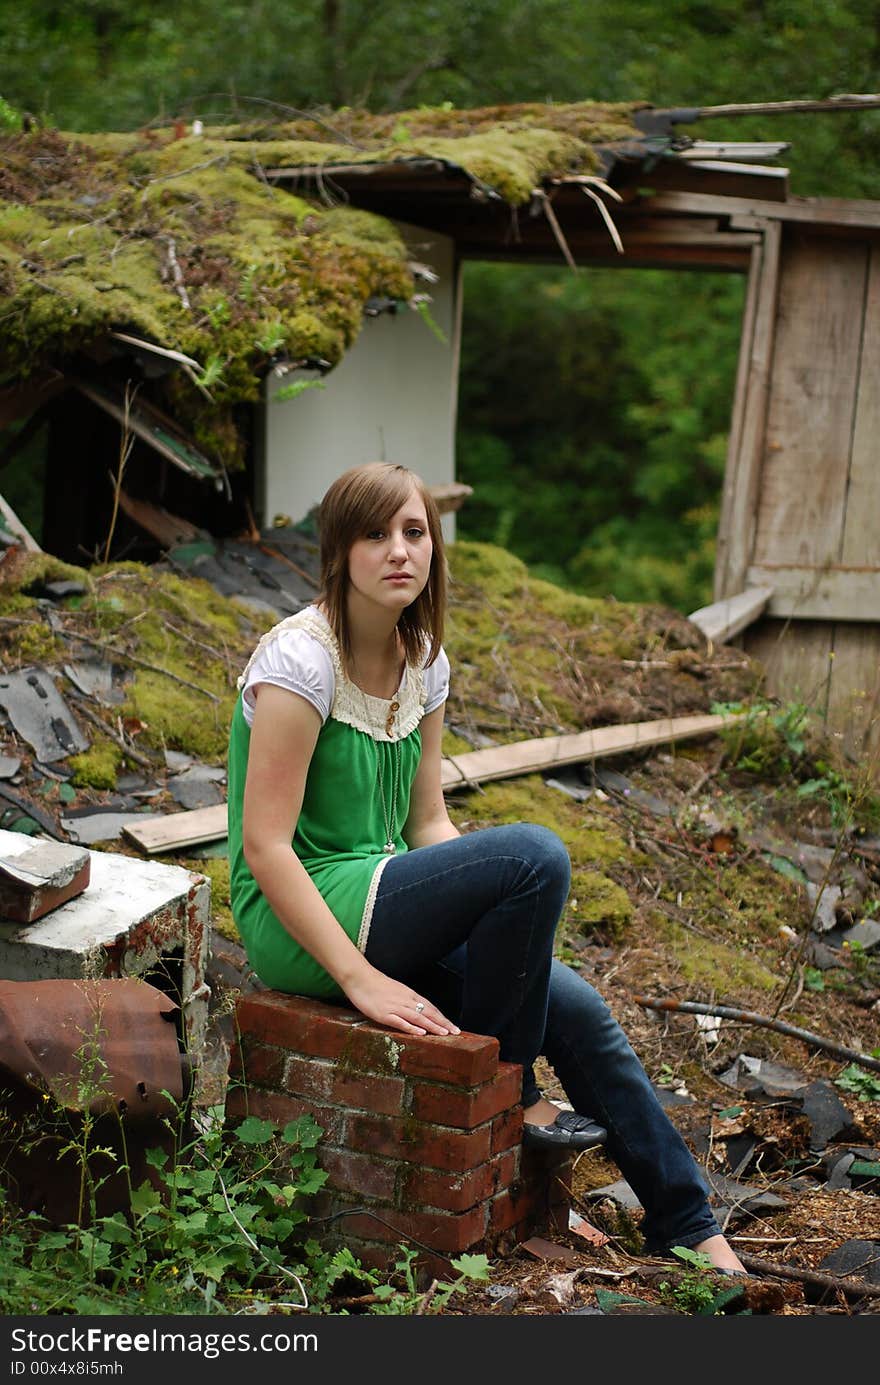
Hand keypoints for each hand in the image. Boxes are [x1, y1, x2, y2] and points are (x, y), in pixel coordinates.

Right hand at [345, 968, 459, 1036]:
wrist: (360, 978)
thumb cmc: (376, 984)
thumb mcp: (396, 990)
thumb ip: (407, 1000)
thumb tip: (418, 1010)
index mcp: (409, 995)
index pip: (430, 1007)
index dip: (442, 1017)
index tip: (452, 1026)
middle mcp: (406, 1000)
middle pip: (428, 1012)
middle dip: (443, 1023)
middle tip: (456, 1032)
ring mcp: (395, 1007)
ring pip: (418, 1017)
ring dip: (432, 1026)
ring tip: (444, 1034)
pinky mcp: (384, 1014)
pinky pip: (400, 1021)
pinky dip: (412, 1027)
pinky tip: (421, 1033)